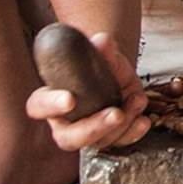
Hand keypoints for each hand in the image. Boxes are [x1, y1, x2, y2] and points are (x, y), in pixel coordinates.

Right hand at [26, 32, 149, 150]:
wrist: (118, 75)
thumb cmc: (99, 65)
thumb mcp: (102, 55)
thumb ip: (101, 49)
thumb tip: (103, 41)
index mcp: (52, 99)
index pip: (39, 106)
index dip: (51, 105)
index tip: (69, 99)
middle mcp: (67, 121)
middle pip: (69, 138)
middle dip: (93, 128)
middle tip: (115, 114)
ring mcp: (90, 133)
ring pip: (99, 141)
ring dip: (122, 125)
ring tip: (136, 101)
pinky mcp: (111, 137)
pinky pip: (120, 142)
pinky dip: (134, 133)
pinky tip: (143, 120)